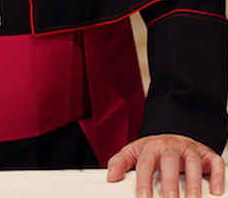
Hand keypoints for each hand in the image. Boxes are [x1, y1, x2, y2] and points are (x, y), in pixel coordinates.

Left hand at [107, 133, 225, 197]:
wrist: (175, 135)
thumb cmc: (155, 149)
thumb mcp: (134, 152)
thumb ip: (121, 162)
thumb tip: (110, 176)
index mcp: (151, 147)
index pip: (145, 164)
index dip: (144, 182)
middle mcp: (171, 147)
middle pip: (169, 162)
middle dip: (170, 182)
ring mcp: (190, 149)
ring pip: (193, 162)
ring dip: (194, 182)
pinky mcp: (208, 154)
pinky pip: (215, 162)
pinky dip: (218, 176)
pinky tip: (216, 191)